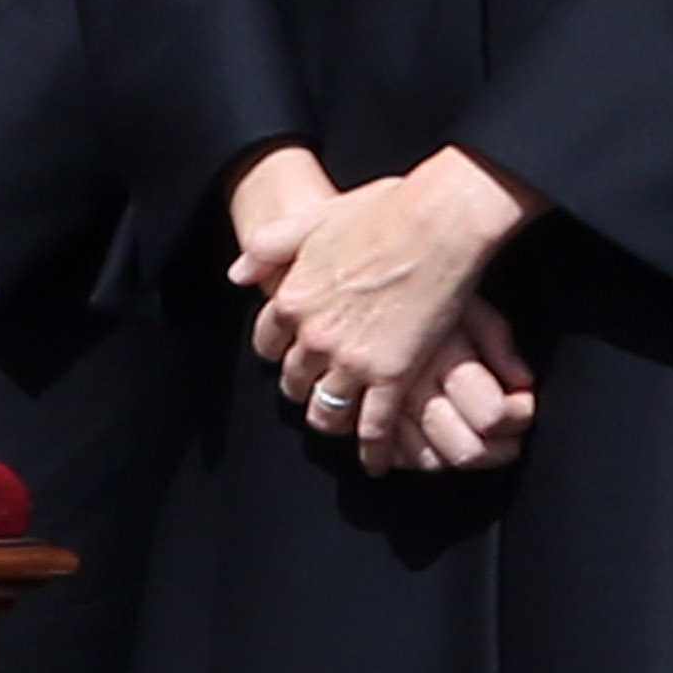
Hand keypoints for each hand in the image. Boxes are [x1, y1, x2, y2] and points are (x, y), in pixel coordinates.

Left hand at [234, 142, 543, 473]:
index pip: (267, 339)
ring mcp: (351, 360)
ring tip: (340, 424)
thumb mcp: (310, 220)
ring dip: (330, 420)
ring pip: (327, 410)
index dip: (276, 350)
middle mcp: (314, 336)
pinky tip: (374, 461)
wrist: (435, 224)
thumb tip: (237, 274)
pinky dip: (373, 450)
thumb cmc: (382, 211)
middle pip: (294, 379)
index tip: (286, 354)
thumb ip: (269, 247)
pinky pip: (374, 427)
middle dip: (301, 387)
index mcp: (292, 298)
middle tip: (314, 391)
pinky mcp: (391, 376)